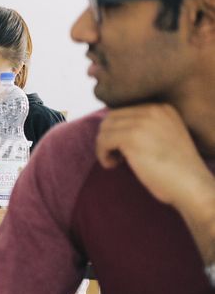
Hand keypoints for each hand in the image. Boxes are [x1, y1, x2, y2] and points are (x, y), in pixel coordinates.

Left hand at [96, 104, 211, 206]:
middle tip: (116, 156)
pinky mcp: (132, 137)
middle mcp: (154, 109)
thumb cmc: (176, 170)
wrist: (191, 185)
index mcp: (163, 109)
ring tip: (115, 162)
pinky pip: (103, 140)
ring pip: (105, 128)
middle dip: (108, 137)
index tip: (122, 149)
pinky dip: (102, 154)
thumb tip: (110, 129)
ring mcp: (143, 122)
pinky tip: (112, 165)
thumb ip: (144, 128)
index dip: (117, 131)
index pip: (124, 111)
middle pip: (112, 117)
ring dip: (104, 146)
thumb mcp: (163, 138)